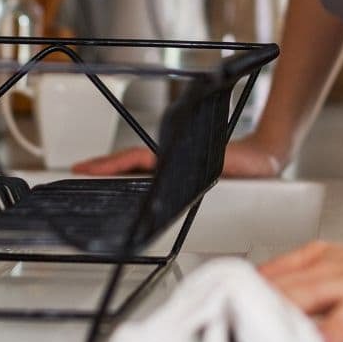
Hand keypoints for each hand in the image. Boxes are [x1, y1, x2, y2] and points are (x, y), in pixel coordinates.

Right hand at [70, 136, 287, 177]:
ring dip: (116, 172)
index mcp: (175, 155)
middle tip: (78, 172)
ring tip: (92, 178)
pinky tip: (126, 186)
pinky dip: (134, 177)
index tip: (84, 168)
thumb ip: (199, 169)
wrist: (264, 158)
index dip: (109, 164)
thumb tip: (170, 167)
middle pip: (131, 163)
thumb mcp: (218, 165)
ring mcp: (176, 166)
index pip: (134, 159)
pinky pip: (153, 174)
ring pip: (139, 168)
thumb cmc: (245, 161)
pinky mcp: (184, 174)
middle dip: (104, 167)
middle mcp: (173, 159)